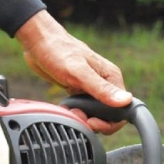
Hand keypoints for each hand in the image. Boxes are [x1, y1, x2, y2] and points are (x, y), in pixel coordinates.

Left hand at [14, 10, 131, 134]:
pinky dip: (76, 112)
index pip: (123, 109)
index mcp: (111, 77)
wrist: (37, 41)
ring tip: (70, 111)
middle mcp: (105, 83)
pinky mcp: (80, 89)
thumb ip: (102, 89)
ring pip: (96, 113)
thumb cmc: (57, 51)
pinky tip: (66, 108)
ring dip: (84, 118)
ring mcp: (93, 87)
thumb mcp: (79, 72)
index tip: (93, 122)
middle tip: (78, 117)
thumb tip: (125, 101)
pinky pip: (84, 108)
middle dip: (95, 122)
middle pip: (110, 115)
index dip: (110, 122)